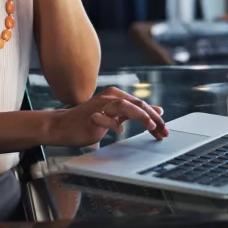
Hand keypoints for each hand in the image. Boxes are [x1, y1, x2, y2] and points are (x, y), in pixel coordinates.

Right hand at [48, 87, 168, 147]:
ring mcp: (100, 105)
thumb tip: (155, 111)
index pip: (141, 104)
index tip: (164, 129)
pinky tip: (120, 131)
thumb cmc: (88, 121)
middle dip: (152, 117)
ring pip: (124, 105)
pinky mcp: (91, 116)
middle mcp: (110, 97)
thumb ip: (132, 113)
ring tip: (150, 126)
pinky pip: (105, 118)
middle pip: (136, 103)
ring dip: (139, 115)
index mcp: (116, 96)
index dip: (154, 116)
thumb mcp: (114, 116)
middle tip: (163, 130)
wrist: (63, 126)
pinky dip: (114, 124)